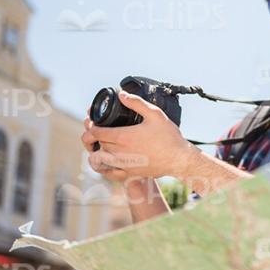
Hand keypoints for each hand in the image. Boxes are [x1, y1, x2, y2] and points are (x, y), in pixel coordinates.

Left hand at [81, 91, 197, 179]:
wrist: (178, 159)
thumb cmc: (168, 136)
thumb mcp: (155, 114)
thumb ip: (137, 103)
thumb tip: (121, 95)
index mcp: (123, 137)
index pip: (96, 132)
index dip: (91, 125)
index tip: (93, 121)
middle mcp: (120, 152)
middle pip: (97, 144)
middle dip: (92, 136)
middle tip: (95, 129)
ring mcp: (124, 164)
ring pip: (99, 159)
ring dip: (96, 150)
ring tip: (99, 144)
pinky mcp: (129, 173)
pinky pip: (109, 173)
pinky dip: (103, 166)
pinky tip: (106, 160)